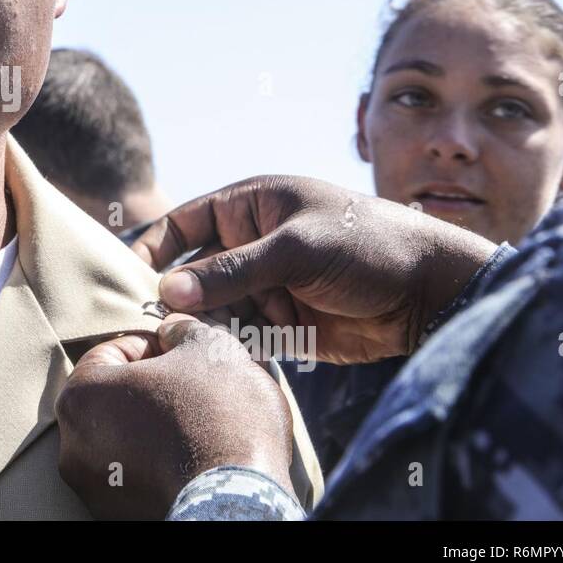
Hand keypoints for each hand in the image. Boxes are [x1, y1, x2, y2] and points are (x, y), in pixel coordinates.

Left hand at [56, 314, 294, 519]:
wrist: (241, 499)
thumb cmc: (220, 415)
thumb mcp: (208, 347)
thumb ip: (182, 330)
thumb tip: (173, 331)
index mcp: (81, 395)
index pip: (112, 352)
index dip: (154, 346)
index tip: (184, 353)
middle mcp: (72, 445)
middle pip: (115, 397)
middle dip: (154, 387)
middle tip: (195, 386)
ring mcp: (93, 487)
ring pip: (125, 438)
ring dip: (156, 425)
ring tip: (200, 423)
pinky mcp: (117, 516)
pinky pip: (137, 474)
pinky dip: (160, 462)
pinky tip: (195, 457)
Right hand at [131, 175, 498, 363]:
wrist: (431, 294)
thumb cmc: (368, 246)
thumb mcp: (295, 249)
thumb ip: (230, 271)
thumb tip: (167, 291)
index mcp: (249, 206)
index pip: (183, 224)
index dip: (154, 249)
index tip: (131, 281)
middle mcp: (250, 245)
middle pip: (193, 273)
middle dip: (179, 298)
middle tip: (162, 326)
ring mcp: (265, 286)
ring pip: (213, 310)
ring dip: (206, 327)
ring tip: (201, 343)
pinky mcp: (282, 325)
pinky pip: (241, 337)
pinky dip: (233, 347)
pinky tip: (232, 356)